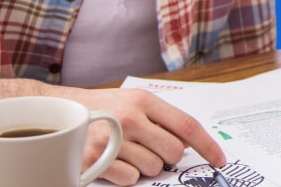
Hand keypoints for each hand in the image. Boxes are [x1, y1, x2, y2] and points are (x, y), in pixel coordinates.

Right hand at [59, 87, 225, 186]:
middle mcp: (130, 118)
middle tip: (150, 148)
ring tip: (125, 150)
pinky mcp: (95, 159)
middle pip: (173, 152)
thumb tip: (191, 143)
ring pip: (153, 168)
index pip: (187, 125)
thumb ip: (162, 118)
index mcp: (144, 100)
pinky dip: (126, 175)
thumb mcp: (134, 102)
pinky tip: (113, 160)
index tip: (220, 160)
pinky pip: (131, 179)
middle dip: (167, 156)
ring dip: (144, 165)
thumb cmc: (104, 109)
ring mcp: (112, 139)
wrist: (60, 111)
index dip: (208, 145)